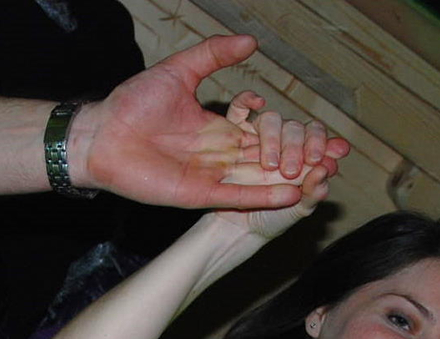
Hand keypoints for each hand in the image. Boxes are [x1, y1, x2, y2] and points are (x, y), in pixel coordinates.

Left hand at [68, 34, 317, 208]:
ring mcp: (214, 177)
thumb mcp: (180, 71)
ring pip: (262, 180)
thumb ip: (214, 55)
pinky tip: (293, 193)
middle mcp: (222, 156)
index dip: (297, 135)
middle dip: (305, 159)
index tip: (327, 136)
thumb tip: (250, 41)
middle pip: (273, 159)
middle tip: (336, 157)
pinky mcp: (202, 195)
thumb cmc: (133, 104)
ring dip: (294, 179)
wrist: (103, 134)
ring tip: (326, 177)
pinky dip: (265, 197)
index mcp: (221, 128)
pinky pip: (239, 197)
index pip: (268, 133)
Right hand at [214, 91, 348, 238]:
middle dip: (295, 147)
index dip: (319, 142)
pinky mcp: (234, 135)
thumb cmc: (274, 219)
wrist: (240, 229)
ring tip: (270, 166)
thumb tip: (324, 170)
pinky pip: (238, 109)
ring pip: (270, 120)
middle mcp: (284, 143)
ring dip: (273, 139)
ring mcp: (259, 138)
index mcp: (304, 156)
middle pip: (293, 127)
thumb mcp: (298, 211)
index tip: (319, 159)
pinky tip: (256, 104)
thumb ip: (314, 193)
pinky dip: (245, 101)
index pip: (315, 136)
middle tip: (290, 171)